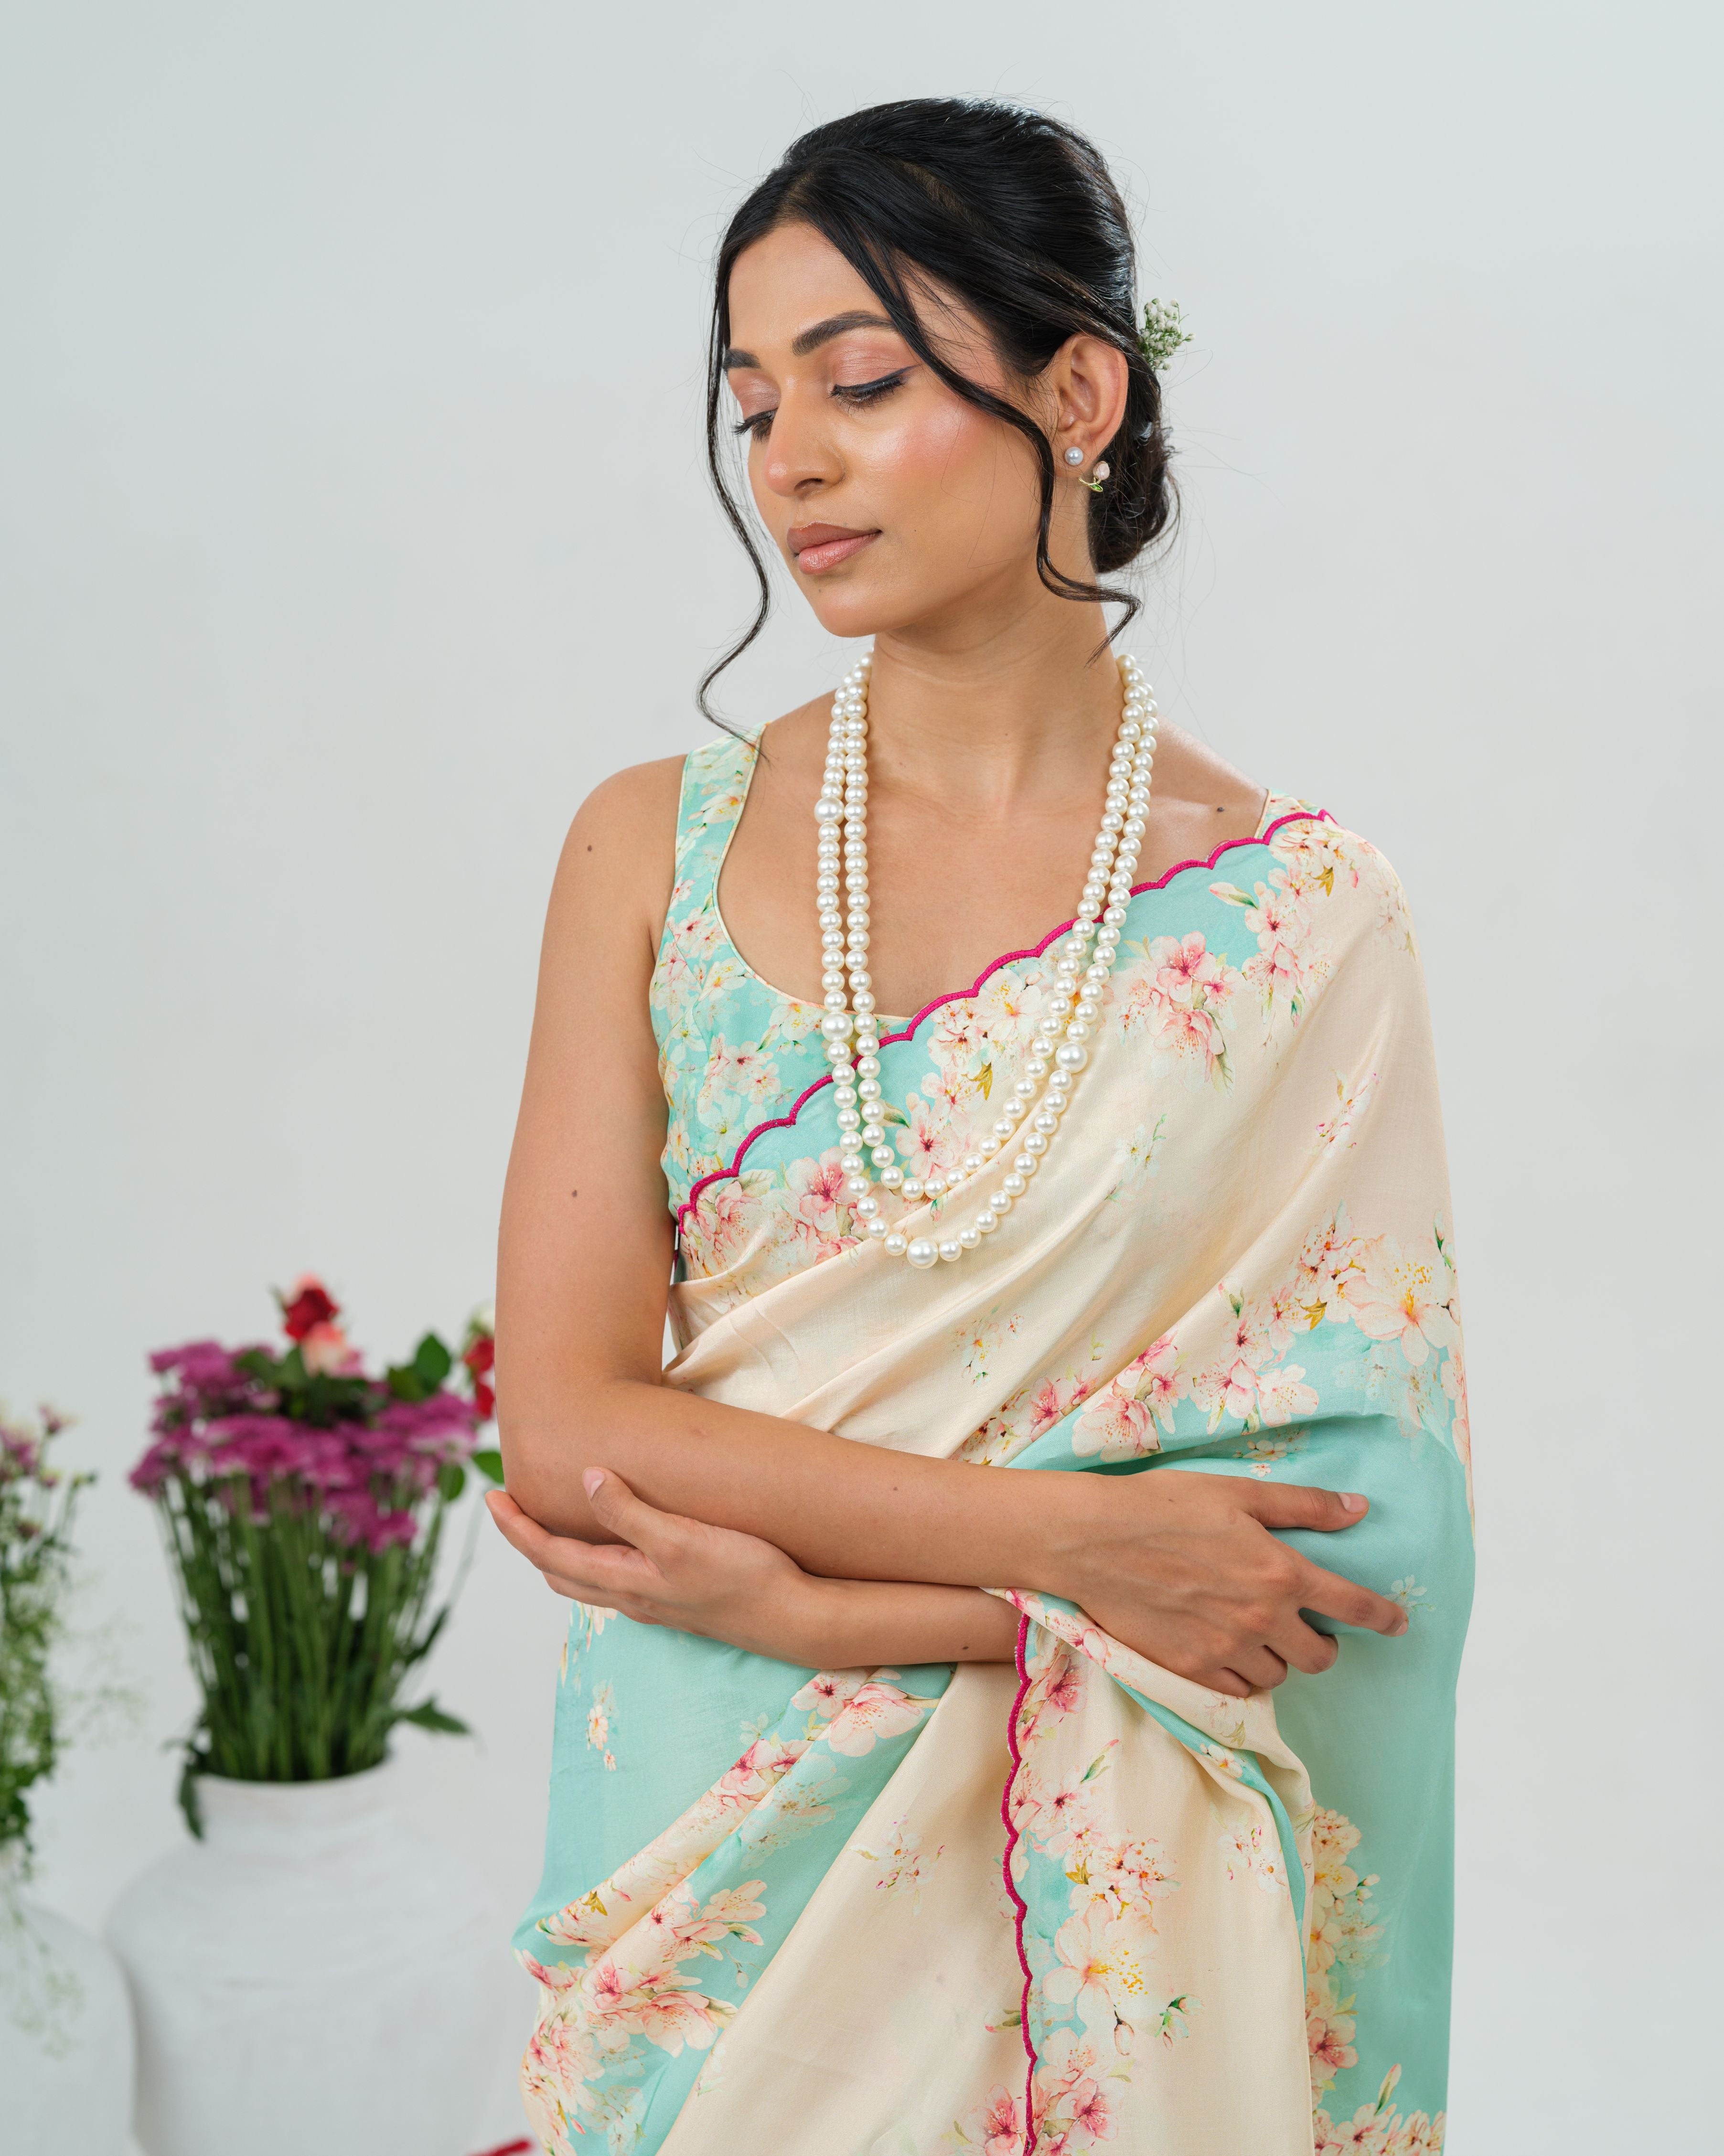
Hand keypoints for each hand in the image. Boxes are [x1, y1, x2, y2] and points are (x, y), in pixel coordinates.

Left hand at [485, 1468, 823, 1661]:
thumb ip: (631, 1513)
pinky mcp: (678, 1599)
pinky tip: (617, 1542)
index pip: (548, 1553)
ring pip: (587, 1580)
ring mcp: (655, 1602)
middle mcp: (630, 1596)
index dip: (515, 1526)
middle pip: (558, 1571)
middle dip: (529, 1539)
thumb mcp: (681, 1540)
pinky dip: (597, 1557)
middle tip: (511, 1503)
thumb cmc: (743, 1576)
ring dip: (560, 1551)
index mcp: (622, 1580)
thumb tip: (586, 1479)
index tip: (491, 1495)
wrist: (796, 1619)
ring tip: (552, 1518)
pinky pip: (617, 1580)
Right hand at [1053, 1470, 1407, 1697]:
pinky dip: (1239, 1674)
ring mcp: (1224, 1650)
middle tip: (1305, 1626)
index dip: (1383, 1617)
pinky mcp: (1190, 1670)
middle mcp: (1260, 1619)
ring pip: (1277, 1676)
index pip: (1352, 1605)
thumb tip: (1357, 1509)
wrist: (1094, 1540)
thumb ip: (1303, 1506)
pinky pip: (1235, 1690)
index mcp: (1279, 1573)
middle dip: (1322, 1644)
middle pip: (1319, 1657)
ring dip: (1277, 1658)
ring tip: (1254, 1632)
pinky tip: (1224, 1649)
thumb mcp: (1238, 1493)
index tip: (1398, 1624)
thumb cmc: (1163, 1505)